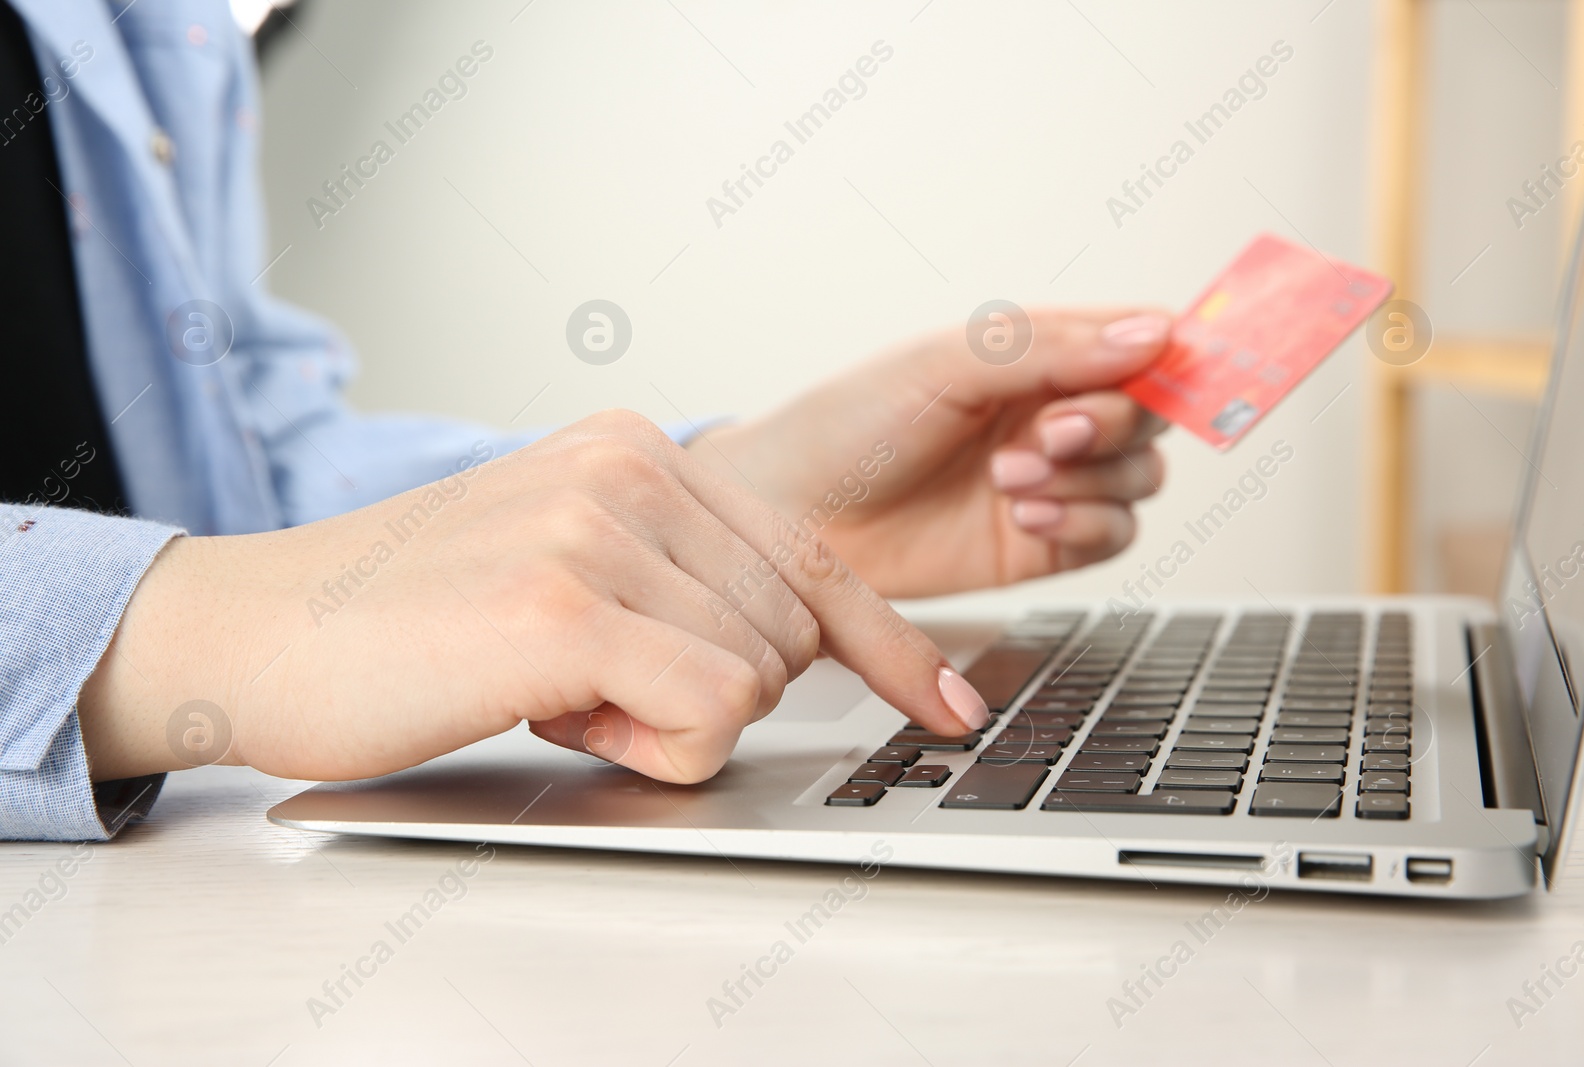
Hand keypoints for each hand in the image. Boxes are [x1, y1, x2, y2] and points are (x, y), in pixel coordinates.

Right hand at [77, 412, 990, 785]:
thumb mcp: (570, 563)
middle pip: (791, 635)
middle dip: (710, 692)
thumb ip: (679, 578)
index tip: (951, 703)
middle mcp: (633, 466)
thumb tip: (795, 646)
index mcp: (641, 449)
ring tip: (553, 691)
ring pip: (755, 680)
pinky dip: (649, 749)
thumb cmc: (414, 618)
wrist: (261, 631)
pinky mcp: (563, 604)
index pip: (815, 558)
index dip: (893, 646)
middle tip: (591, 685)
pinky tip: (556, 715)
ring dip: (666, 723)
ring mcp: (600, 527)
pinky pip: (708, 714)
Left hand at [686, 309, 1170, 596]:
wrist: (788, 520)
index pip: (1136, 343)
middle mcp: (1050, 414)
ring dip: (1091, 478)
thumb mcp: (945, 364)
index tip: (1177, 365)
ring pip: (1139, 479)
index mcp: (1034, 355)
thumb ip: (1051, 347)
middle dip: (1111, 424)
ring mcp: (1048, 481)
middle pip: (1149, 415)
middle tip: (1050, 432)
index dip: (1170, 354)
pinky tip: (1027, 516)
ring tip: (1011, 478)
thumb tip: (1156, 334)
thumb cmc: (846, 426)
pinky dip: (1084, 524)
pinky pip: (1111, 536)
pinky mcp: (1038, 546)